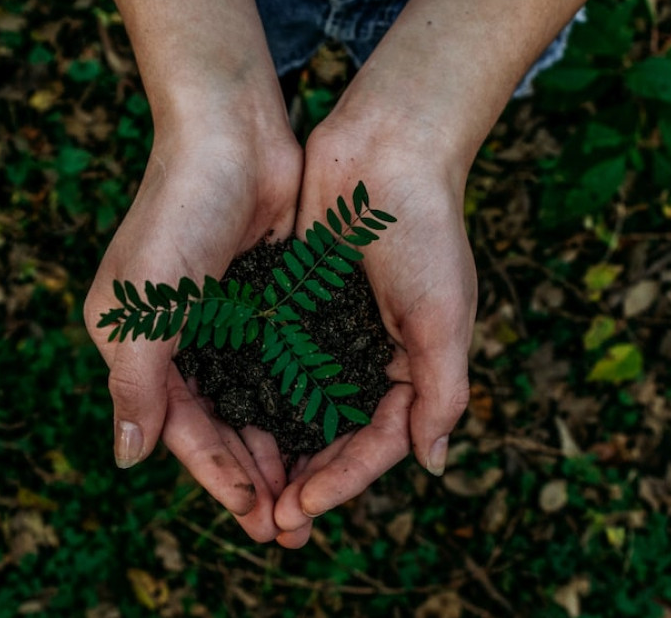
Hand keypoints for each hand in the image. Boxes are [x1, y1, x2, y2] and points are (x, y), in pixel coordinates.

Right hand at [84, 123, 301, 541]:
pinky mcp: (263, 301)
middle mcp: (177, 339)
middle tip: (290, 526)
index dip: (216, 474)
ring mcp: (223, 321)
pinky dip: (299, 401)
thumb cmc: (178, 212)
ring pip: (253, 403)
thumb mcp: (145, 305)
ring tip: (312, 494)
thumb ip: (136, 384)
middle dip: (252, 475)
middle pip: (218, 424)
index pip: (179, 427)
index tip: (255, 514)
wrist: (232, 132)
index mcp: (136, 344)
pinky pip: (281, 366)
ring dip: (279, 448)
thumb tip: (127, 459)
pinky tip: (326, 433)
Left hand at [273, 120, 476, 547]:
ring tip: (245, 489)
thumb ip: (441, 392)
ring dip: (275, 449)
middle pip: (334, 437)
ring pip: (298, 408)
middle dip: (305, 480)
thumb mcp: (443, 316)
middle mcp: (369, 357)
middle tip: (268, 522)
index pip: (377, 443)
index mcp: (412, 367)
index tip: (302, 508)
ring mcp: (330, 332)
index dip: (342, 481)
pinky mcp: (295, 304)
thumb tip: (432, 465)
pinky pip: (273, 362)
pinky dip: (255, 394)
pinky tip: (226, 422)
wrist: (386, 148)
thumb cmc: (425, 230)